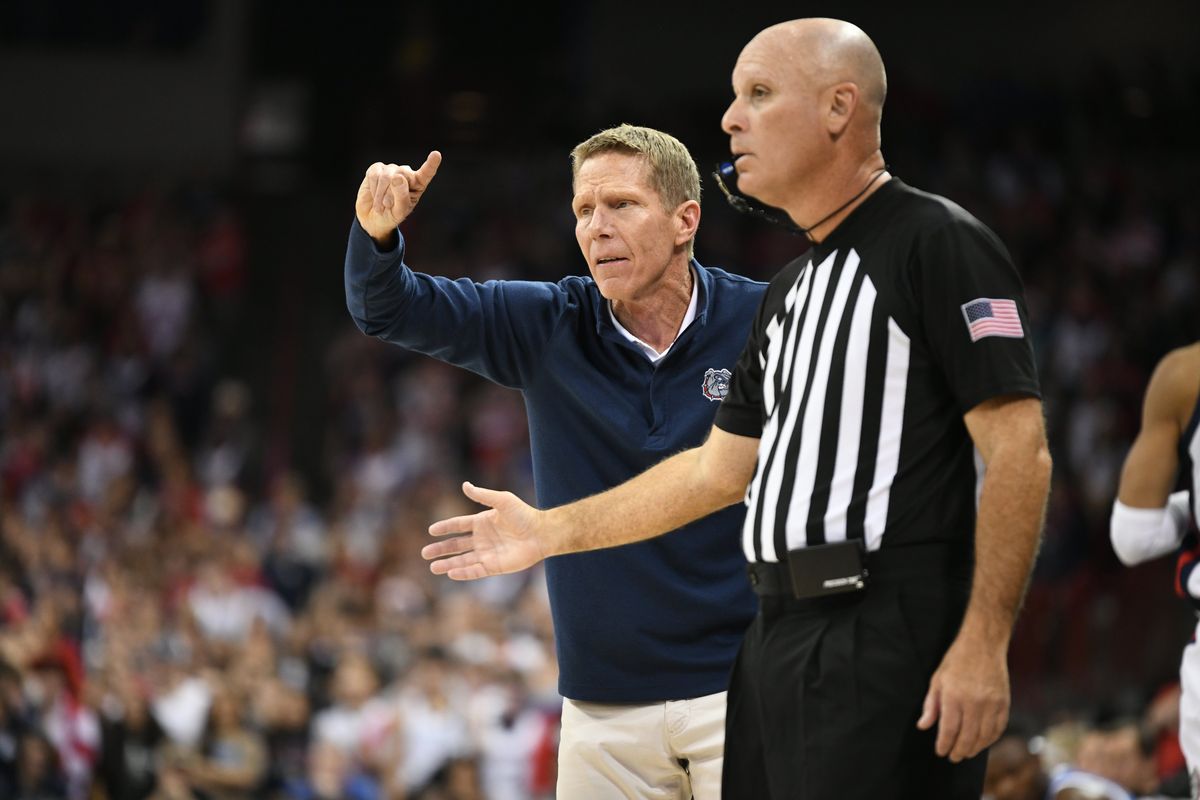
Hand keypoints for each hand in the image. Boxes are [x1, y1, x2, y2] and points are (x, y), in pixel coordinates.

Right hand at [355, 151, 441, 241]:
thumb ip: (401, 196)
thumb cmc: (391, 215)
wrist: (373, 217)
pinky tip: (374, 196)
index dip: (431, 164)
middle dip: (392, 194)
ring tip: (381, 206)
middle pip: (401, 175)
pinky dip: (373, 189)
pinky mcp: (377, 168)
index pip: (426, 173)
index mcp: (417, 185)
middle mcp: (406, 174)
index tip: (436, 155)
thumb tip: (397, 177)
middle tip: (388, 206)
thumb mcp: (399, 212)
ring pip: (386, 176)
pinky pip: (374, 175)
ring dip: (381, 195)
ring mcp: (392, 169)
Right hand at [422, 482, 548, 579]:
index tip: (432, 530)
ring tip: (433, 568)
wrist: (541, 533)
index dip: (445, 527)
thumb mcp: (502, 500)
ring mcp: (488, 553)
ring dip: (448, 564)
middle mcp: (483, 539)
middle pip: (457, 545)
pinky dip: (463, 573)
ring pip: (463, 560)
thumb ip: (482, 495)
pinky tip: (451, 573)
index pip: (458, 525)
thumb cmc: (524, 515)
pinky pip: (475, 571)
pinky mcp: (495, 566)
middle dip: (441, 549)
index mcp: (482, 522)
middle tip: (425, 553)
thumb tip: (464, 485)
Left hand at [915, 630, 1008, 761]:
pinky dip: (990, 739)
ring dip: (974, 749)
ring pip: (984, 737)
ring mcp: (991, 704)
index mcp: (953, 696)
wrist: (983, 645)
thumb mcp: (937, 680)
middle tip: (953, 757)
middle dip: (958, 751)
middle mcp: (974, 702)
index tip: (940, 752)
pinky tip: (982, 742)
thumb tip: (923, 726)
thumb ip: (930, 705)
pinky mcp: (1004, 703)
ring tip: (966, 752)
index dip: (944, 745)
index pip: (948, 730)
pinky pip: (998, 729)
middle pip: (967, 737)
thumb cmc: (956, 662)